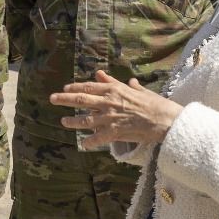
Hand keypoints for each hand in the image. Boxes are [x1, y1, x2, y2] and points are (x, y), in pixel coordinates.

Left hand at [51, 70, 182, 148]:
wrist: (166, 120)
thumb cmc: (155, 104)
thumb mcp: (136, 89)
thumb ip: (116, 83)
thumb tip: (103, 74)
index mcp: (115, 90)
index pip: (89, 87)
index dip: (75, 87)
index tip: (65, 88)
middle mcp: (109, 102)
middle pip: (81, 99)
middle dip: (64, 99)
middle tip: (52, 99)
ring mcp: (110, 118)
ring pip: (85, 119)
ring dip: (72, 121)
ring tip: (63, 122)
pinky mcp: (115, 132)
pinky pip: (98, 138)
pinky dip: (89, 142)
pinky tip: (83, 145)